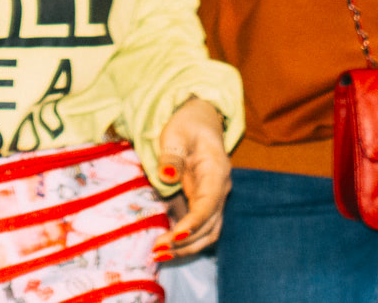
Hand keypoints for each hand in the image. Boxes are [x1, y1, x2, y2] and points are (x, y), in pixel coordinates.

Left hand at [149, 96, 230, 260]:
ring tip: (160, 254)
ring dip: (187, 247)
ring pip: (208, 233)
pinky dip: (186, 241)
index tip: (175, 235)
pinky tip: (166, 247)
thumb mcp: (175, 134)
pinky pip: (201, 230)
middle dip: (186, 242)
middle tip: (157, 250)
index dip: (194, 222)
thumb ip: (172, 156)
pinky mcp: (205, 205)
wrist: (199, 123)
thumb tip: (167, 176)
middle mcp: (220, 190)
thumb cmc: (187, 127)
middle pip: (210, 225)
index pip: (209, 203)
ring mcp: (214, 200)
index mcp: (217, 172)